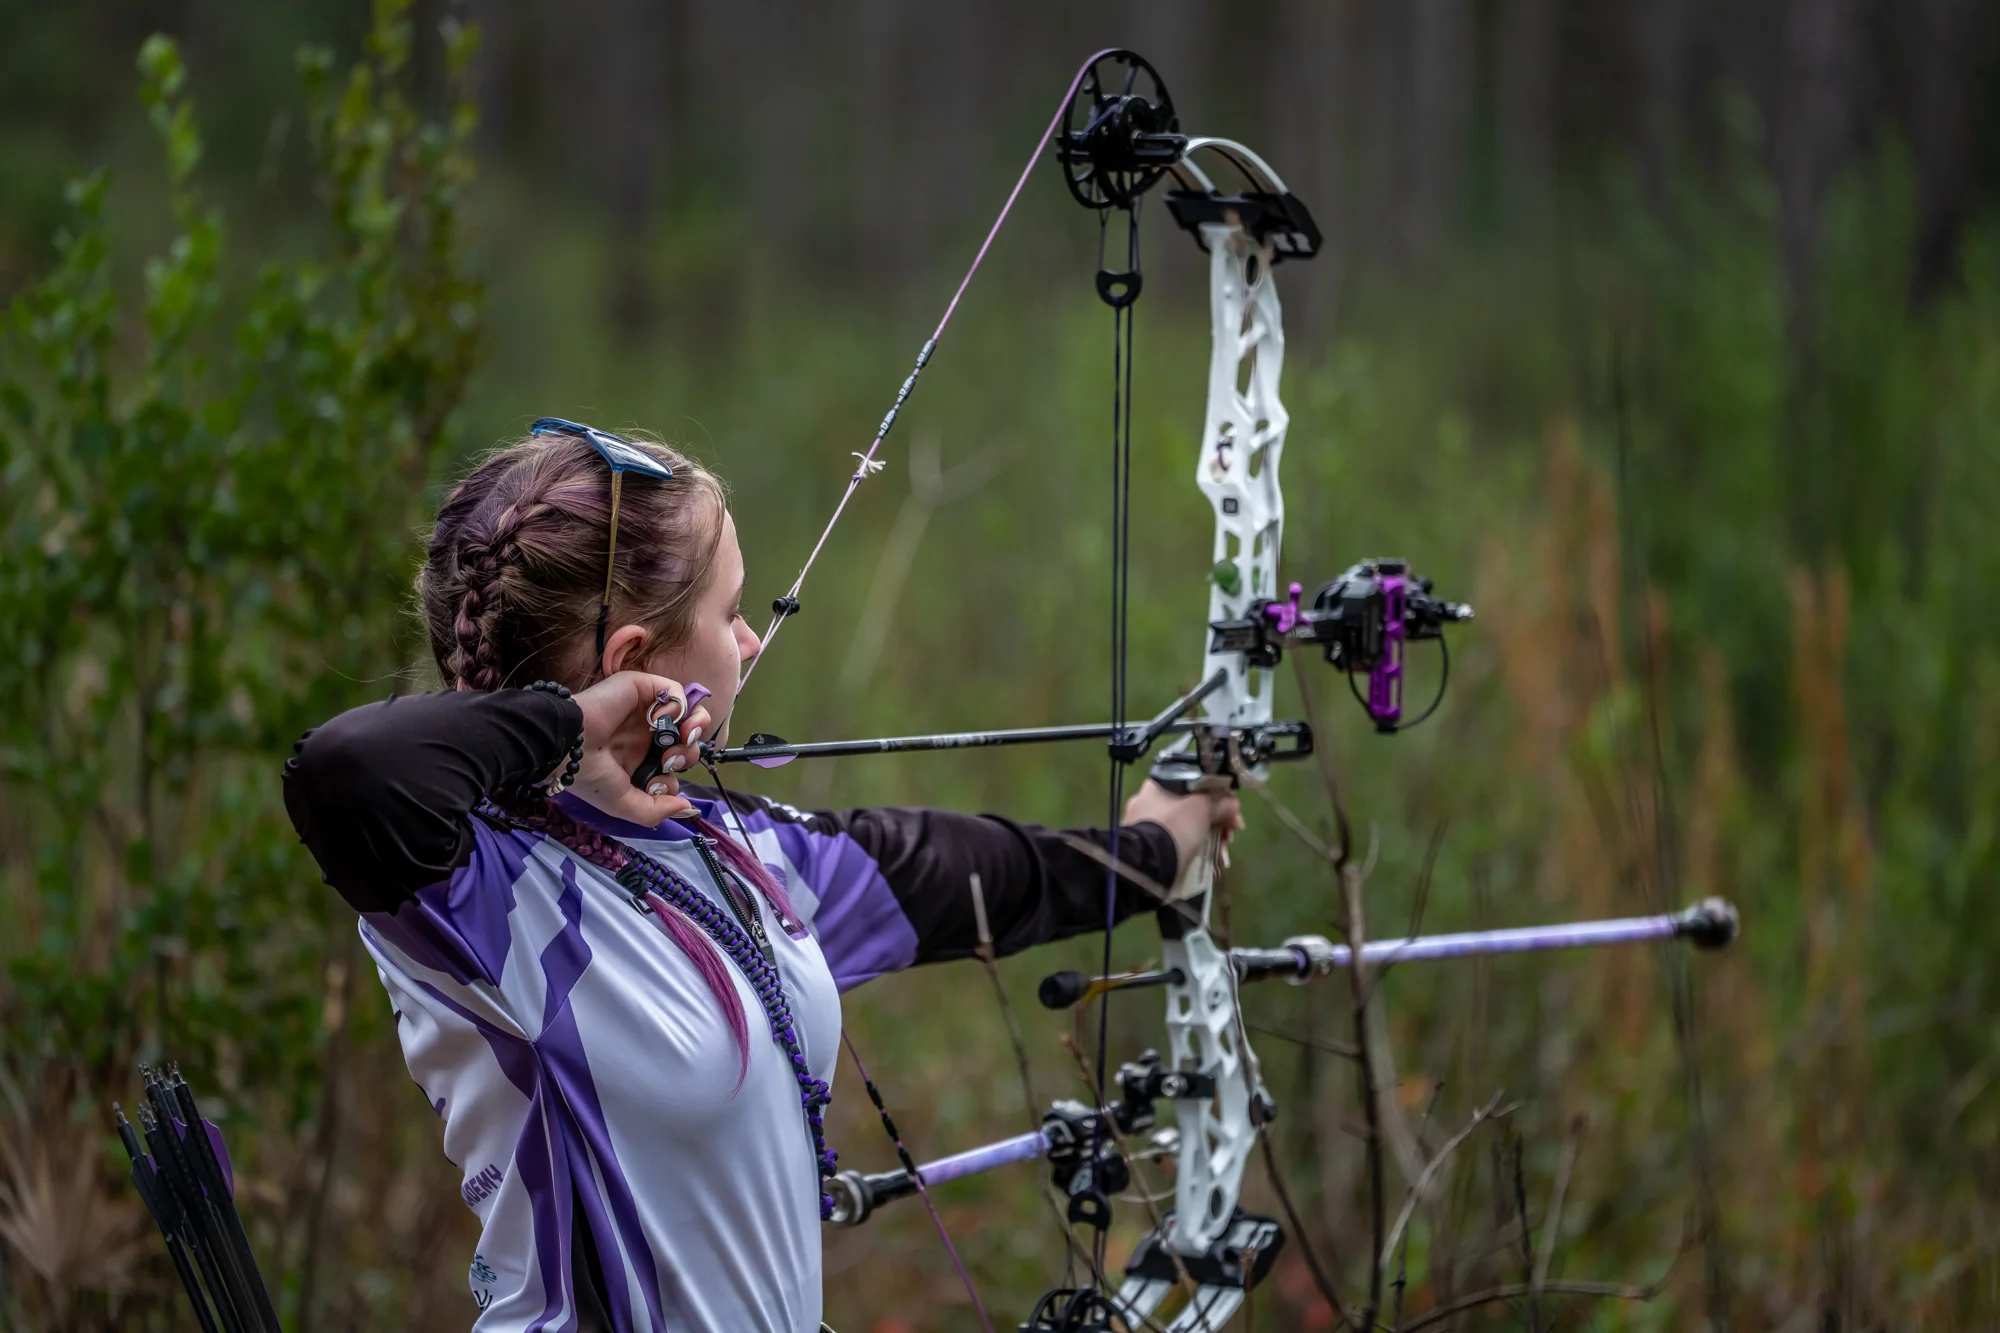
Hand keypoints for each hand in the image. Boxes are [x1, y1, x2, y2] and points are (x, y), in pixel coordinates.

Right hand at [564, 671, 713, 825]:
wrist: (568, 745)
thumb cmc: (589, 775)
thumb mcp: (623, 804)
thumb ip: (656, 810)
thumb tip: (687, 808)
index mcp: (638, 759)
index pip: (674, 766)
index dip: (675, 776)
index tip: (658, 783)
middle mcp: (644, 735)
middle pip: (686, 741)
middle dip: (688, 755)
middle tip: (670, 760)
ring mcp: (644, 711)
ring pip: (688, 714)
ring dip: (693, 729)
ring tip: (680, 739)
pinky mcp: (642, 688)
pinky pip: (675, 692)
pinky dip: (678, 707)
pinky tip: (658, 721)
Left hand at [1122, 778, 1243, 887]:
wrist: (1149, 865)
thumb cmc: (1175, 827)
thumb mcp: (1203, 807)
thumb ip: (1221, 802)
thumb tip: (1232, 805)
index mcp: (1157, 787)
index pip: (1194, 786)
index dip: (1217, 797)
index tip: (1230, 812)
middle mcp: (1149, 805)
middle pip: (1193, 811)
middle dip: (1217, 826)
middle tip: (1229, 839)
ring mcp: (1147, 829)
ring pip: (1188, 832)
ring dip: (1211, 845)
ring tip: (1221, 861)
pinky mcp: (1150, 851)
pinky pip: (1179, 849)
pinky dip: (1196, 856)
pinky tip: (1211, 868)